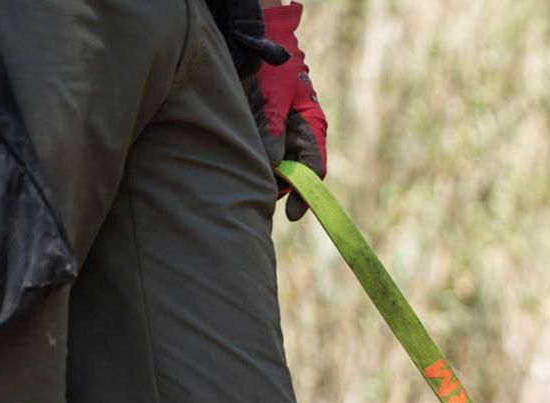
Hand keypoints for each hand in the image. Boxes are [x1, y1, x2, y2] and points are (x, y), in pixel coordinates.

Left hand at [246, 2, 327, 220]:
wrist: (254, 41)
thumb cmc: (271, 66)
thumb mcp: (272, 97)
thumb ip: (272, 132)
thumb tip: (270, 170)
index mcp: (311, 129)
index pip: (313, 170)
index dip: (306, 194)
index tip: (293, 215)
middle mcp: (297, 136)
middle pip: (292, 174)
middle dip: (277, 185)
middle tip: (256, 192)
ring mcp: (280, 135)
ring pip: (273, 167)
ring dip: (261, 174)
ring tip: (243, 176)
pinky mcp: (261, 133)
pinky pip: (258, 156)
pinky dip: (249, 162)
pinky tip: (236, 163)